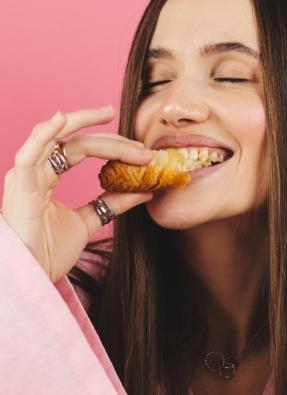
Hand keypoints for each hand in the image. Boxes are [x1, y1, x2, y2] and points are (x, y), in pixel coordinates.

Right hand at [1, 106, 153, 282]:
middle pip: (78, 143)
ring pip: (57, 138)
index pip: (84, 150)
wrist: (32, 275)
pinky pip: (30, 152)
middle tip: (140, 144)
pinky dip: (45, 133)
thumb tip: (144, 191)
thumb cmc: (50, 249)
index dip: (113, 148)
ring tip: (108, 113)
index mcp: (50, 176)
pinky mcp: (20, 184)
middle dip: (111, 141)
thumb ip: (113, 203)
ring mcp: (27, 174)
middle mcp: (38, 170)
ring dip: (84, 124)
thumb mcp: (89, 220)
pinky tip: (63, 118)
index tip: (140, 151)